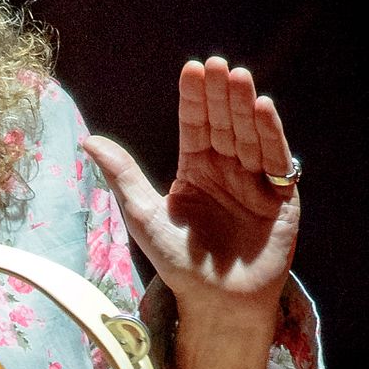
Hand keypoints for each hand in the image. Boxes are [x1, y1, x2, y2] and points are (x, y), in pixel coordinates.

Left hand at [82, 55, 300, 328]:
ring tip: (240, 77)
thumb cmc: (177, 264)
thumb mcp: (143, 215)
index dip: (194, 99)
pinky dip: (271, 134)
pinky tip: (263, 109)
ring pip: (249, 135)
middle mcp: (226, 170)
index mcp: (195, 171)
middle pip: (224, 124)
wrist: (216, 302)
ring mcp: (254, 182)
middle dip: (222, 95)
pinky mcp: (281, 197)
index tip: (192, 69)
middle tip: (218, 65)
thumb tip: (87, 139)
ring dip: (246, 106)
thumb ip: (121, 175)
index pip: (195, 126)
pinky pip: (275, 160)